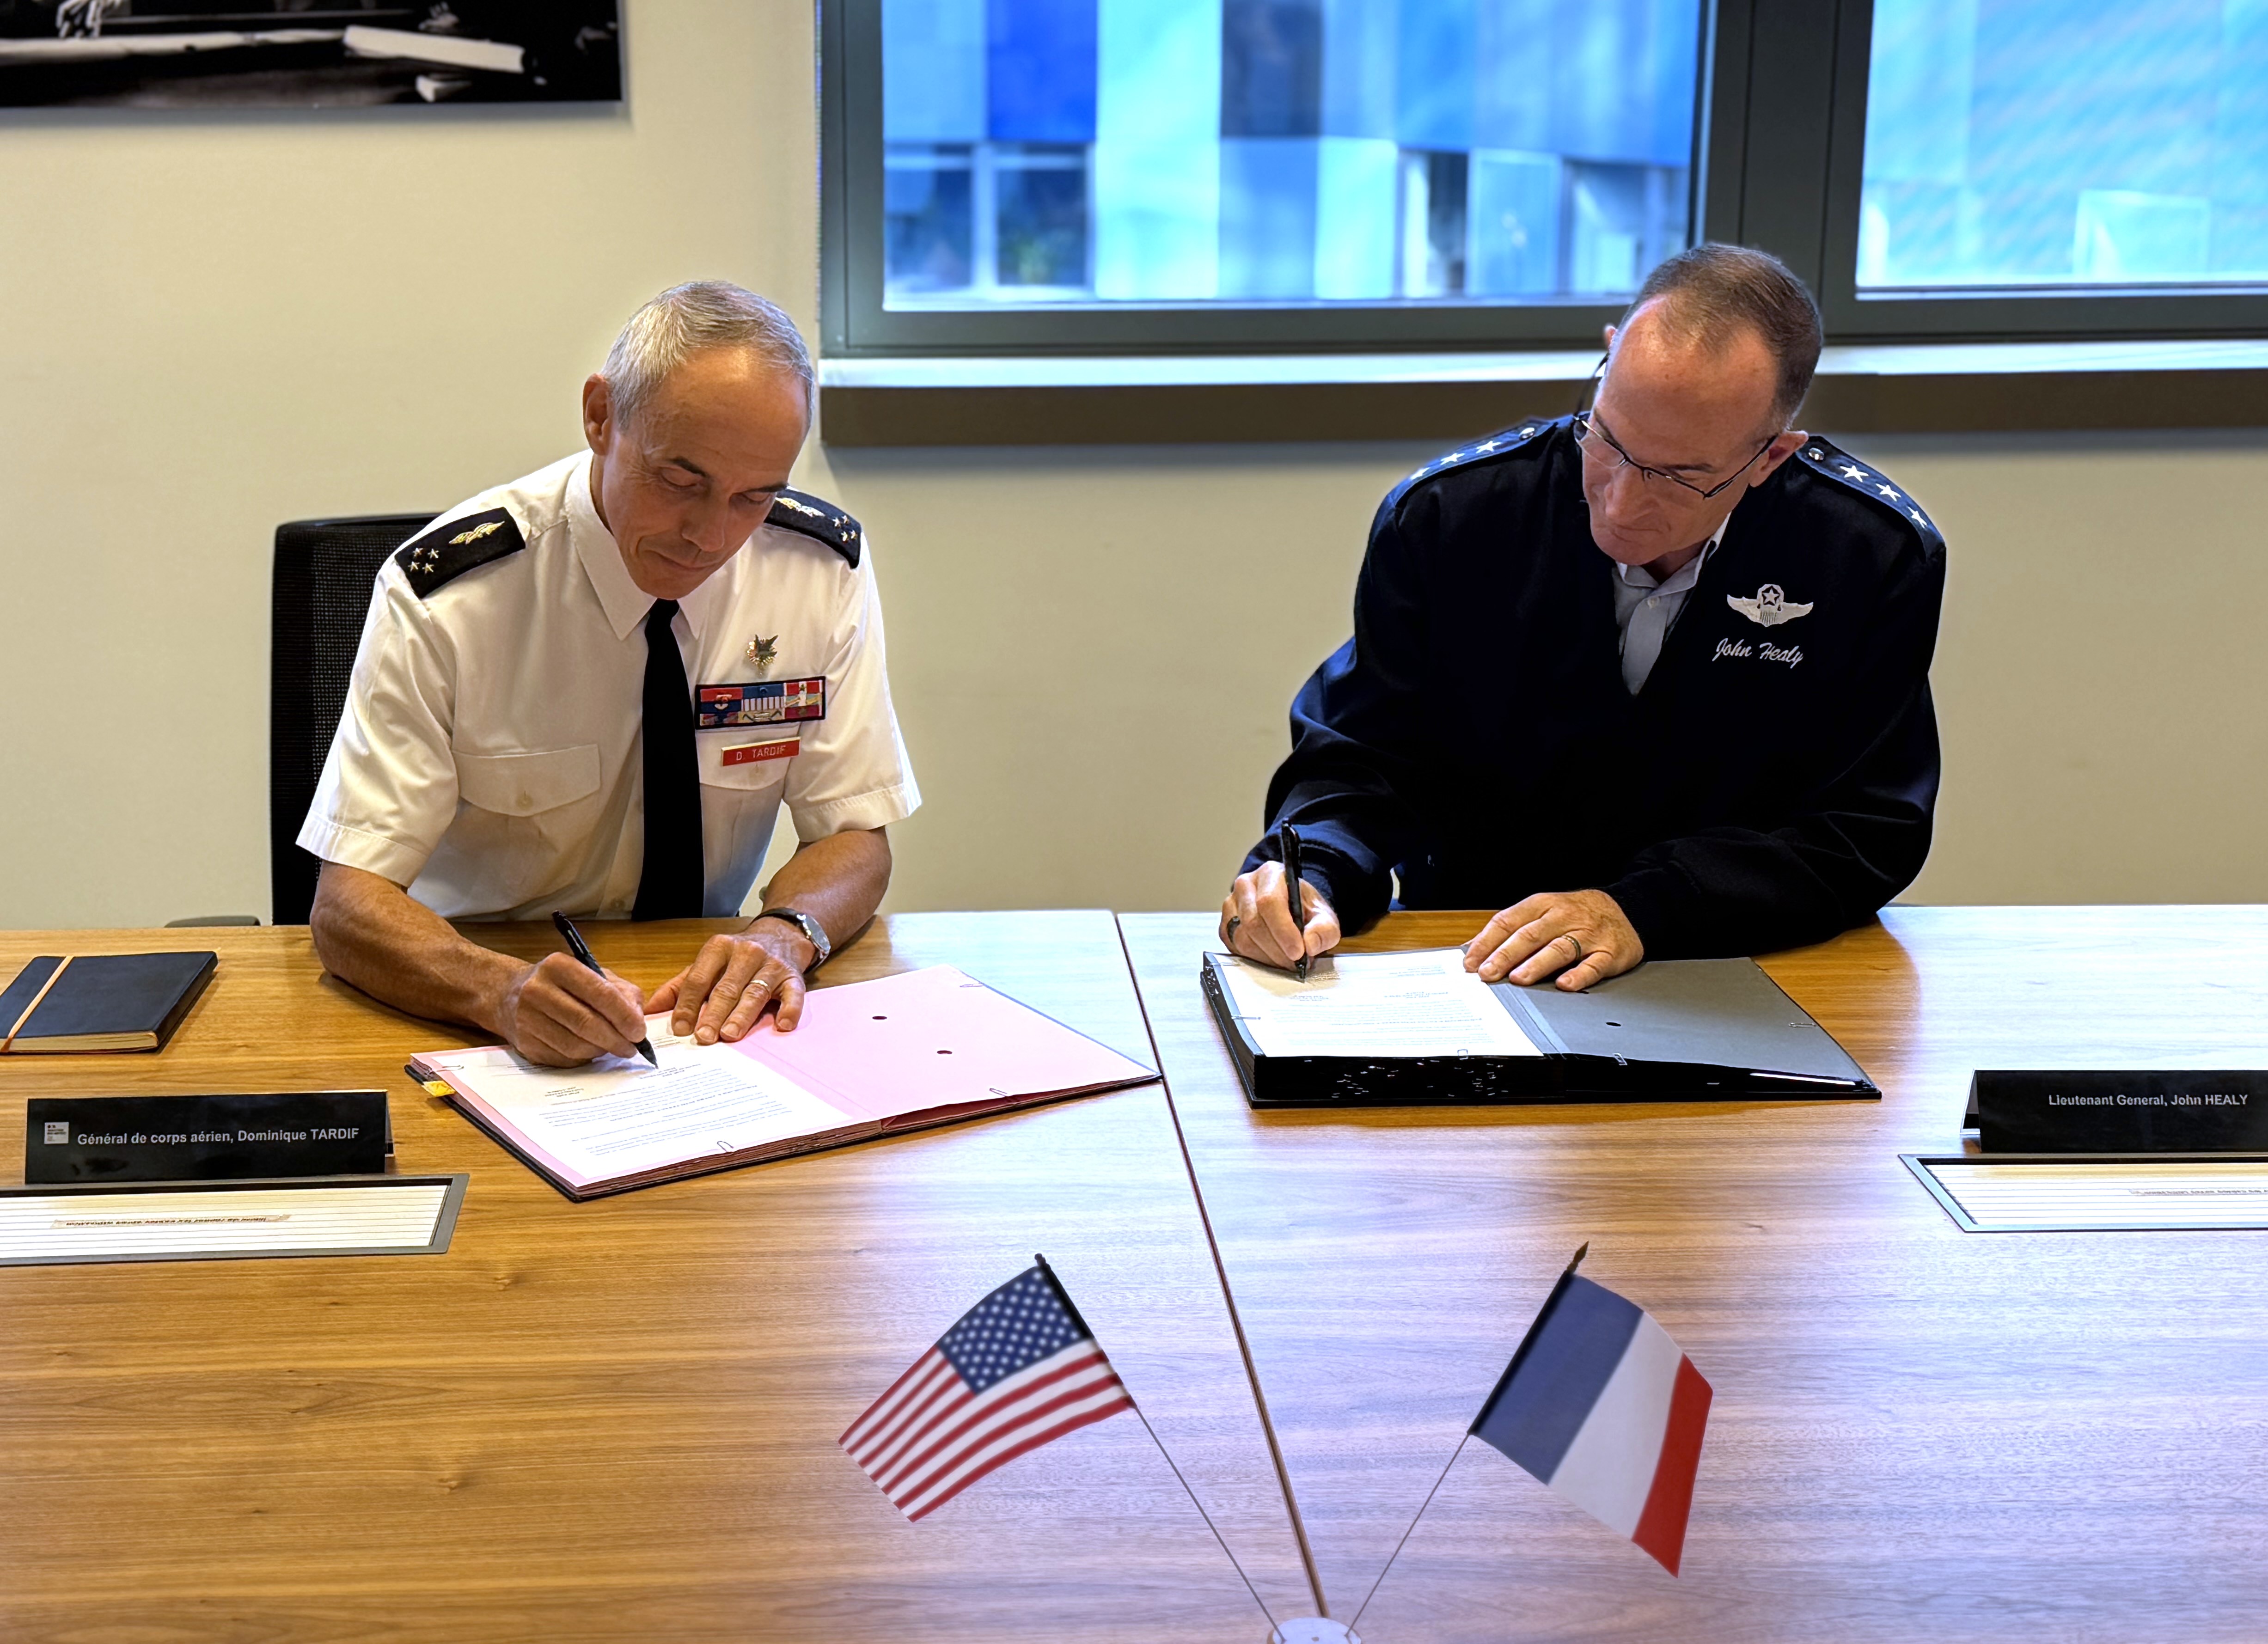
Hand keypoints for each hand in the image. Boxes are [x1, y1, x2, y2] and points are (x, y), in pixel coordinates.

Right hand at [497, 952, 647, 1065]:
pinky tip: (589, 1050)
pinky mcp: (524, 1043)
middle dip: (615, 1039)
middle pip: (586, 1023)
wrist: (508, 995)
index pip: (599, 993)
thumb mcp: (592, 974)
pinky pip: (562, 1058)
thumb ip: (621, 991)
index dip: (623, 1016)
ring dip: (600, 1051)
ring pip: (575, 1045)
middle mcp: (538, 990)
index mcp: (559, 966)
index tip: (639, 1032)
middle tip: (631, 1048)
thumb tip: (637, 1019)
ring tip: (611, 1047)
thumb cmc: (561, 984)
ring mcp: (527, 1018)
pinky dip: (583, 1059)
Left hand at [647, 919, 814, 1041]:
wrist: (780, 936)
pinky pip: (793, 994)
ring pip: (755, 993)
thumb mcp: (707, 963)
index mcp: (719, 948)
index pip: (699, 979)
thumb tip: (649, 1010)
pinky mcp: (794, 976)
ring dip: (742, 1015)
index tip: (680, 1027)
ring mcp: (771, 965)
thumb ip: (680, 987)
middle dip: (713, 1013)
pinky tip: (782, 1025)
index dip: (688, 1004)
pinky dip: (789, 1010)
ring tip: (730, 1034)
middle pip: (726, 987)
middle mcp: (746, 953)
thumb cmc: (737, 957)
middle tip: (704, 1037)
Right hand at [1220, 860, 1340, 971]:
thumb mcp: (1324, 916)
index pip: (1269, 901)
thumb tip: (1310, 944)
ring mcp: (1231, 905)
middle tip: (1295, 962)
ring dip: (1267, 956)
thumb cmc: (1304, 909)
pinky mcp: (1225, 925)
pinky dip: (1255, 958)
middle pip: (1253, 922)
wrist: (1291, 909)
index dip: (1283, 930)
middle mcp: (1246, 885)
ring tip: (1286, 961)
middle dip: (1277, 949)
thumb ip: (1324, 929)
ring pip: (1242, 937)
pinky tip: (1271, 958)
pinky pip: (1235, 947)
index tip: (1298, 952)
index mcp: (1271, 874)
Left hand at [1463, 889, 1642, 991]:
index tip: (1471, 962)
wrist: (1625, 909)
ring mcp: (1588, 934)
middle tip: (1488, 973)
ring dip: (1536, 964)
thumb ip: (1511, 929)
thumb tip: (1473, 950)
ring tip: (1518, 979)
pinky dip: (1579, 975)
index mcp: (1542, 905)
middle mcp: (1564, 917)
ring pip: (1559, 948)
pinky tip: (1565, 985)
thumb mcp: (1542, 912)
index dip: (1487, 942)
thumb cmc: (1575, 914)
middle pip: (1530, 935)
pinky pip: (1594, 965)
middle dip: (1506, 955)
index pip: (1509, 921)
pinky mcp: (1610, 952)